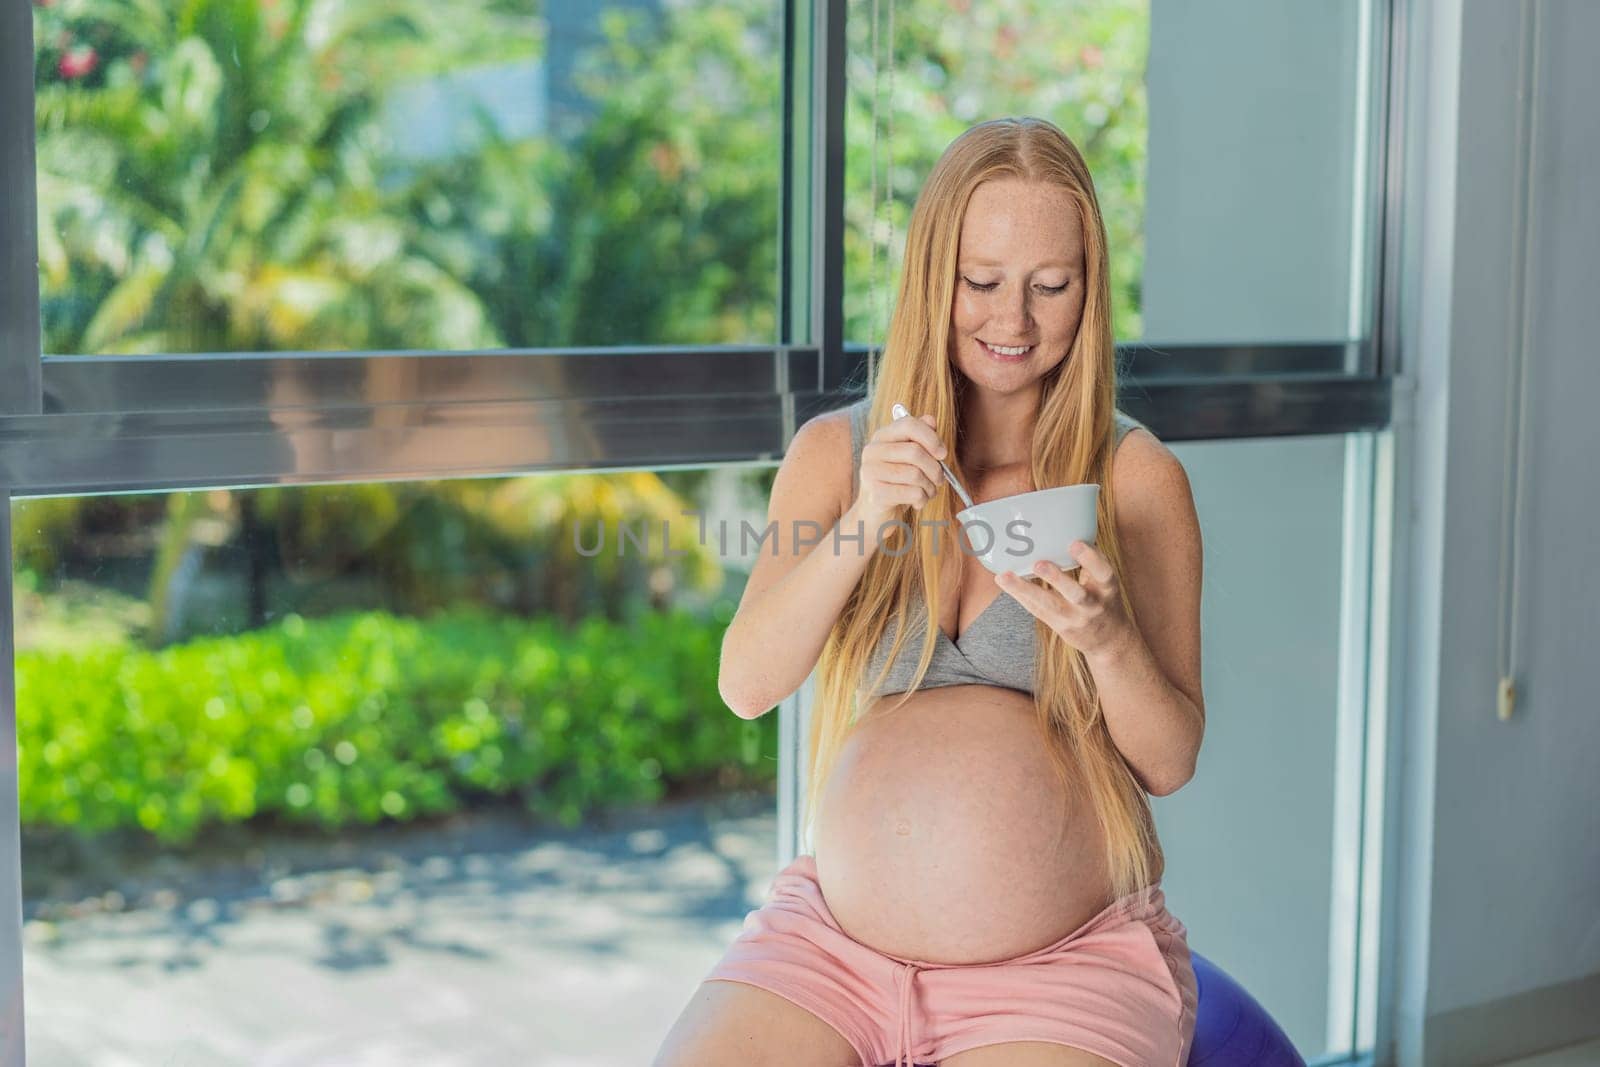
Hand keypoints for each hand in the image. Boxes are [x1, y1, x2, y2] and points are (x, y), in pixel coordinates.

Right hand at [853, 410, 947, 530]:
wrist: (875, 513)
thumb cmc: (897, 482)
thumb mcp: (909, 457)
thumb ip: (920, 436)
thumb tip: (930, 420)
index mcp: (881, 437)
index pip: (909, 425)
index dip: (931, 438)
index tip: (942, 454)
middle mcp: (872, 451)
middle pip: (915, 452)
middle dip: (935, 468)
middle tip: (939, 479)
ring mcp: (871, 472)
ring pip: (915, 474)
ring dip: (930, 487)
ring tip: (927, 492)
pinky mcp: (876, 494)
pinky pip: (912, 493)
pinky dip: (922, 499)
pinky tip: (918, 502)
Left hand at [996, 540, 1134, 660]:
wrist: (1109, 639)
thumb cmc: (1103, 599)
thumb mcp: (1105, 581)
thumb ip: (1091, 561)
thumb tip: (1070, 527)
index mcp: (1107, 588)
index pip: (1103, 573)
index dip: (1090, 559)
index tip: (1074, 543)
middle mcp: (1092, 605)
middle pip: (1075, 594)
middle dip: (1057, 579)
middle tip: (1038, 563)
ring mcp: (1074, 618)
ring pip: (1048, 605)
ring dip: (1026, 589)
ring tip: (1005, 576)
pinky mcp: (1059, 626)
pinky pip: (1036, 610)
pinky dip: (1020, 595)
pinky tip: (1004, 581)